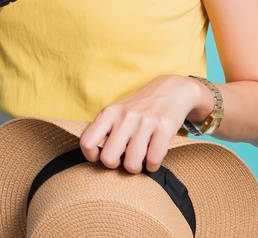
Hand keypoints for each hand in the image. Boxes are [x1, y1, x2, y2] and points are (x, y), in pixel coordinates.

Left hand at [78, 75, 206, 172]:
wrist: (170, 90)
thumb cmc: (138, 108)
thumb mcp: (116, 111)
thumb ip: (103, 129)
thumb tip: (95, 155)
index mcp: (108, 113)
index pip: (87, 141)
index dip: (90, 155)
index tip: (99, 156)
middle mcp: (124, 117)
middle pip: (109, 158)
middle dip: (116, 165)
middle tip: (123, 159)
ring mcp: (145, 122)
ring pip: (132, 164)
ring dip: (136, 168)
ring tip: (139, 161)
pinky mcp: (164, 128)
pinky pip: (153, 160)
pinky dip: (152, 166)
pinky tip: (152, 160)